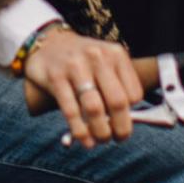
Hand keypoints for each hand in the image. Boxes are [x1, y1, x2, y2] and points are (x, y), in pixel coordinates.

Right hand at [22, 27, 143, 148]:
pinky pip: (71, 111)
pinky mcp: (55, 77)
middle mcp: (97, 57)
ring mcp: (75, 66)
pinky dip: (80, 131)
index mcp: (115, 54)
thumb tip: (124, 125)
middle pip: (117, 102)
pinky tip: (84, 138)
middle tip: (118, 139)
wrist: (49, 43)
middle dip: (121, 128)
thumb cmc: (84, 62)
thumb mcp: (105, 64)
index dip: (132, 115)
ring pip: (94, 109)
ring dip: (100, 132)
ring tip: (100, 139)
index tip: (125, 123)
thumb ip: (117, 88)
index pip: (134, 93)